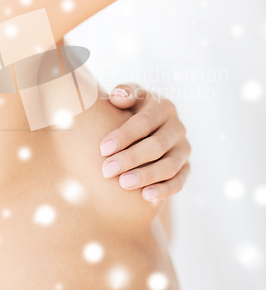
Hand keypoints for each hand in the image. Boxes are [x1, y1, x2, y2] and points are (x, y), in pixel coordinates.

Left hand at [99, 83, 190, 201]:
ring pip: (169, 166)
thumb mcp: (126, 97)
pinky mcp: (186, 167)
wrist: (143, 129)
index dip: (124, 135)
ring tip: (123, 184)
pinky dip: (164, 190)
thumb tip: (118, 97)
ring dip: (146, 176)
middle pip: (157, 145)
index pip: (144, 122)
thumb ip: (123, 93)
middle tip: (107, 170)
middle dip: (130, 158)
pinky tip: (145, 196)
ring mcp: (183, 149)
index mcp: (163, 107)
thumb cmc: (128, 110)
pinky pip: (179, 182)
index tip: (103, 149)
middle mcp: (177, 127)